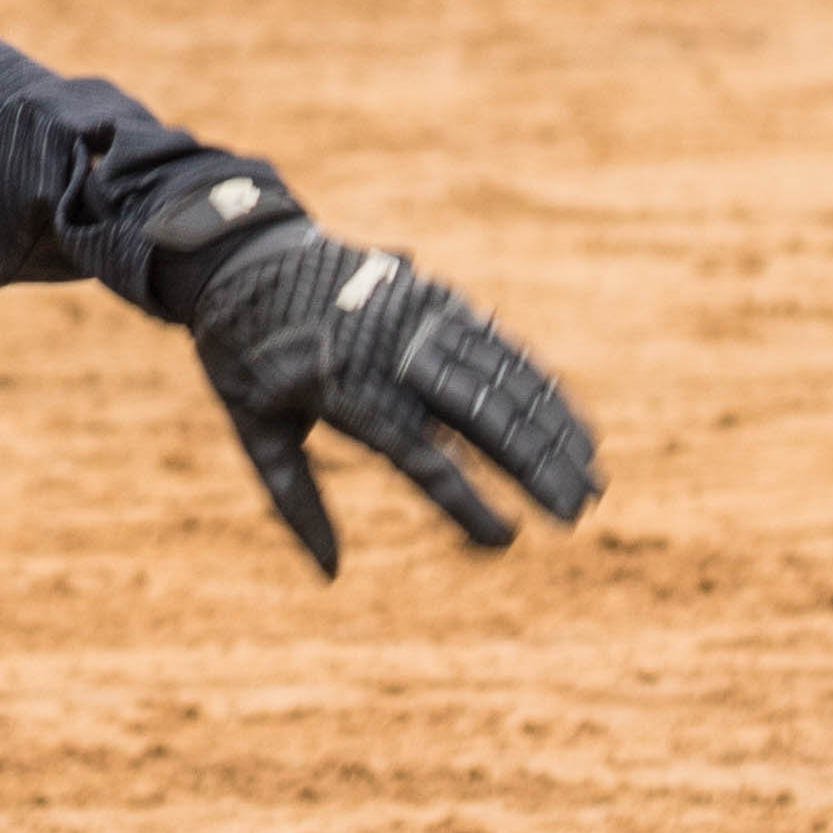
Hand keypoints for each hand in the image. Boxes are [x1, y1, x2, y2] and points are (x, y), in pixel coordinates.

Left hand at [188, 224, 599, 577]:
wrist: (241, 256)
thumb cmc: (241, 356)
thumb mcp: (253, 430)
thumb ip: (295, 504)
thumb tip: (333, 576)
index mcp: (342, 388)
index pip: (420, 457)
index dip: (466, 501)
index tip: (505, 541)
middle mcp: (391, 349)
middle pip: (481, 415)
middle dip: (536, 467)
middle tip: (576, 515)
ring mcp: (420, 317)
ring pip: (506, 379)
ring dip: (554, 431)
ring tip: (592, 482)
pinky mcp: (438, 299)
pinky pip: (501, 347)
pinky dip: (541, 387)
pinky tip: (574, 425)